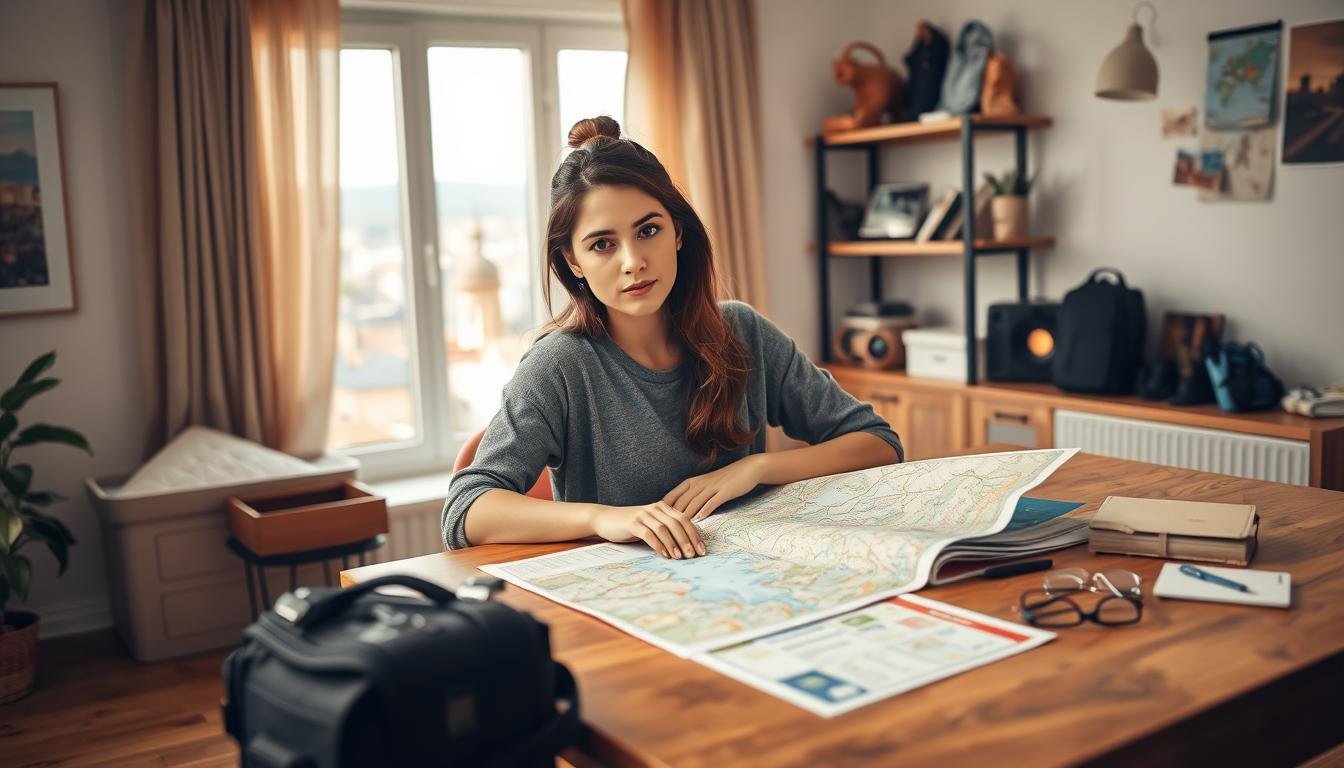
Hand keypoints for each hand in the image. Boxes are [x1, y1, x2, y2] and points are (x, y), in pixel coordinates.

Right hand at [588, 502, 705, 558]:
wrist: (605, 519)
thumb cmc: (631, 526)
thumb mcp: (651, 525)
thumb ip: (667, 530)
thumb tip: (687, 547)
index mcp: (663, 507)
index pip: (684, 520)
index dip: (695, 535)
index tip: (702, 550)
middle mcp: (655, 508)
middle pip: (677, 523)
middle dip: (687, 540)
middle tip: (694, 555)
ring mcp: (643, 514)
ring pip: (664, 528)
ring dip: (674, 544)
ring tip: (680, 557)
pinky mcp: (632, 523)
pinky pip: (649, 534)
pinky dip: (658, 545)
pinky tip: (664, 555)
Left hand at [663, 454, 766, 521]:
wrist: (747, 469)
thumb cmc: (724, 480)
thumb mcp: (704, 486)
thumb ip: (692, 497)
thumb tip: (679, 513)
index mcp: (691, 482)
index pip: (671, 497)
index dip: (662, 510)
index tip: (655, 524)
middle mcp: (699, 484)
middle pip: (680, 502)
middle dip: (671, 518)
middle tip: (664, 533)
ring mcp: (712, 487)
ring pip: (694, 503)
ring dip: (685, 518)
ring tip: (678, 531)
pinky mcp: (724, 491)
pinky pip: (712, 502)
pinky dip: (704, 511)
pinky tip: (699, 520)